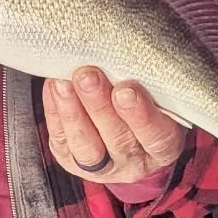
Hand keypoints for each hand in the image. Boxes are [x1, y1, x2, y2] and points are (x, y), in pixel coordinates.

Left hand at [42, 69, 187, 184]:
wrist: (128, 136)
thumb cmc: (149, 104)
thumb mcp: (160, 96)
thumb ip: (148, 81)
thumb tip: (124, 50)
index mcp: (163, 147)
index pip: (156, 136)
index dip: (141, 115)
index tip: (126, 89)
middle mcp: (134, 162)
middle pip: (118, 139)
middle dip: (99, 106)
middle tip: (88, 76)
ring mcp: (102, 166)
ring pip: (86, 147)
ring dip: (73, 112)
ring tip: (64, 83)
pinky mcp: (72, 161)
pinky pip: (61, 140)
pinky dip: (55, 112)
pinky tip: (54, 88)